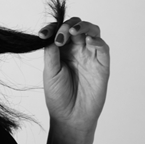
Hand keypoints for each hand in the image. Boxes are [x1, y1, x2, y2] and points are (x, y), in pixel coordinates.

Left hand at [38, 17, 109, 139]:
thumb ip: (51, 53)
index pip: (58, 31)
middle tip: (59, 36)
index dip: (52, 28)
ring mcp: (90, 56)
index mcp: (62, 50)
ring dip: (83, 27)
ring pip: (92, 31)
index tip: (42, 35)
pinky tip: (88, 41)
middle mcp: (77, 50)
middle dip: (67, 26)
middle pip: (76, 27)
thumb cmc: (58, 96)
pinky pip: (103, 47)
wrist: (70, 117)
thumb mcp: (50, 72)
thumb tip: (51, 35)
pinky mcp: (102, 65)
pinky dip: (97, 40)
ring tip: (73, 31)